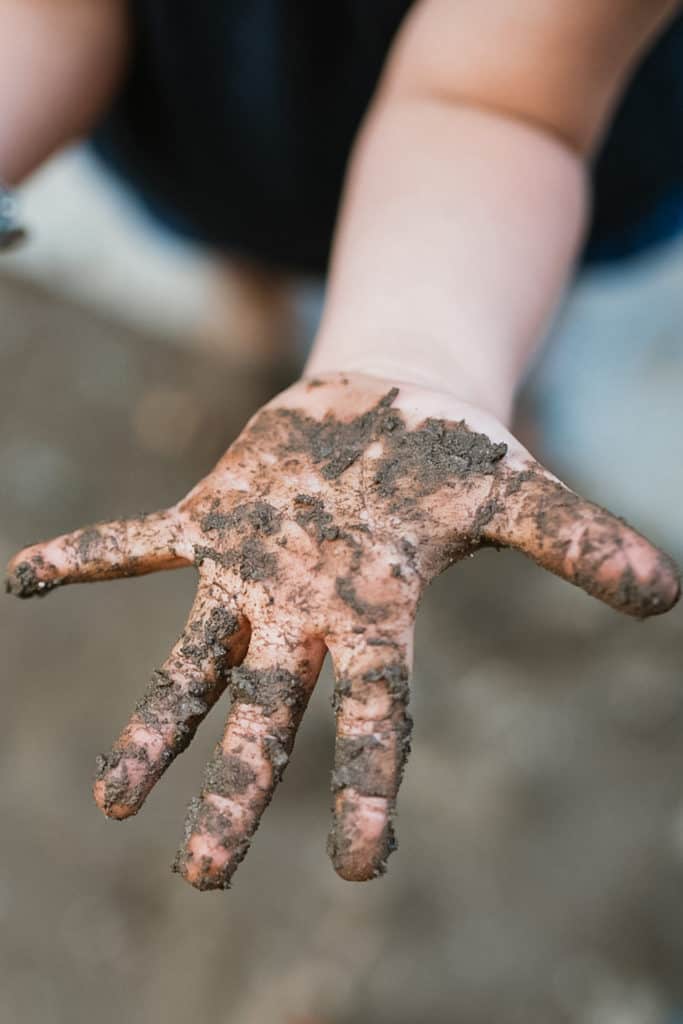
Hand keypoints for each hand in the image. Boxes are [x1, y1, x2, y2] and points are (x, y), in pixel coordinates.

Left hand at [6, 374, 678, 889]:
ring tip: (110, 802)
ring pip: (194, 663)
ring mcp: (252, 574)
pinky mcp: (210, 522)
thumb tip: (667, 595)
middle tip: (202, 878)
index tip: (364, 868)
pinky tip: (27, 578)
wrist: (388, 411)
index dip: (374, 787)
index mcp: (380, 617)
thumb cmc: (456, 462)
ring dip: (155, 728)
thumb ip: (578, 545)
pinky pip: (140, 545)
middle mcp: (306, 615)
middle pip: (270, 716)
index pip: (380, 718)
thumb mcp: (518, 495)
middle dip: (240, 792)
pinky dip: (89, 559)